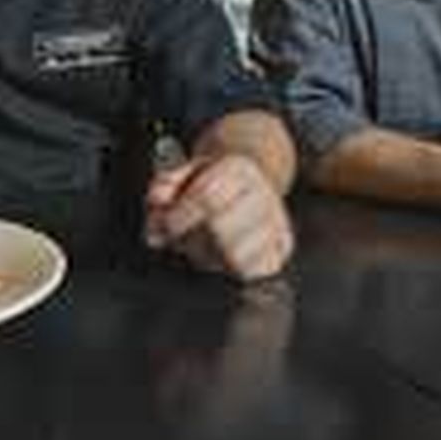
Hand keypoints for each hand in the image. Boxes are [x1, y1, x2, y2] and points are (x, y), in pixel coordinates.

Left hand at [144, 153, 293, 280]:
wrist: (250, 183)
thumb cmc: (208, 183)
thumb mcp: (182, 174)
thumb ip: (164, 185)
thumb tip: (158, 201)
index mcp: (237, 168)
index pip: (207, 198)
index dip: (179, 217)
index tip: (167, 226)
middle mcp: (263, 192)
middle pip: (220, 229)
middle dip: (192, 239)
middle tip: (183, 238)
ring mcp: (276, 220)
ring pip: (236, 255)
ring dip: (208, 257)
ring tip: (202, 246)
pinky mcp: (282, 246)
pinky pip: (252, 271)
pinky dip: (229, 269)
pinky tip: (220, 256)